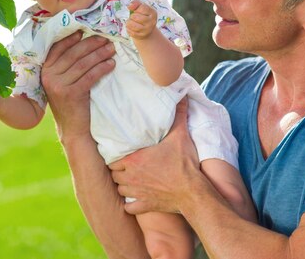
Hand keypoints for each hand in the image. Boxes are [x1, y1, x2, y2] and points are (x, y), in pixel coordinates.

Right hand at [41, 31, 115, 140]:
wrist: (72, 128)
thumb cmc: (70, 101)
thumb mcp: (62, 81)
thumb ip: (65, 64)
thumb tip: (82, 39)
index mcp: (45, 70)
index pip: (58, 48)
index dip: (72, 38)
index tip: (85, 30)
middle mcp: (49, 77)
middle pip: (73, 54)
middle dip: (91, 44)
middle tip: (105, 38)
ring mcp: (58, 86)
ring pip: (83, 64)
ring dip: (100, 54)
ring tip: (111, 49)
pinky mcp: (71, 94)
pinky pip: (90, 76)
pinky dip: (102, 68)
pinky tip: (111, 64)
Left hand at [109, 98, 200, 214]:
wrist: (192, 192)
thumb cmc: (184, 163)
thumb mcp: (180, 136)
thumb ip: (178, 115)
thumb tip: (182, 97)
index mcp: (134, 160)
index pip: (112, 159)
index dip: (116, 157)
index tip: (122, 155)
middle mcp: (130, 177)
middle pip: (114, 174)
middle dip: (118, 171)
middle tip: (126, 167)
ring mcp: (137, 193)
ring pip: (120, 191)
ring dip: (123, 186)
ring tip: (130, 181)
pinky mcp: (145, 206)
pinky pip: (130, 208)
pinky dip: (131, 205)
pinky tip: (136, 200)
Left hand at [126, 0, 156, 39]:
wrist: (146, 30)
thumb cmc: (142, 16)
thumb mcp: (141, 7)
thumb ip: (136, 3)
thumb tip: (129, 6)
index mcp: (153, 13)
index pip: (142, 8)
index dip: (137, 9)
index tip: (138, 11)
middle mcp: (152, 22)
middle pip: (135, 16)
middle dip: (132, 16)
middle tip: (134, 18)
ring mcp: (147, 30)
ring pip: (131, 24)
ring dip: (128, 22)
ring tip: (132, 22)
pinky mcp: (141, 36)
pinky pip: (129, 31)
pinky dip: (128, 28)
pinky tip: (132, 28)